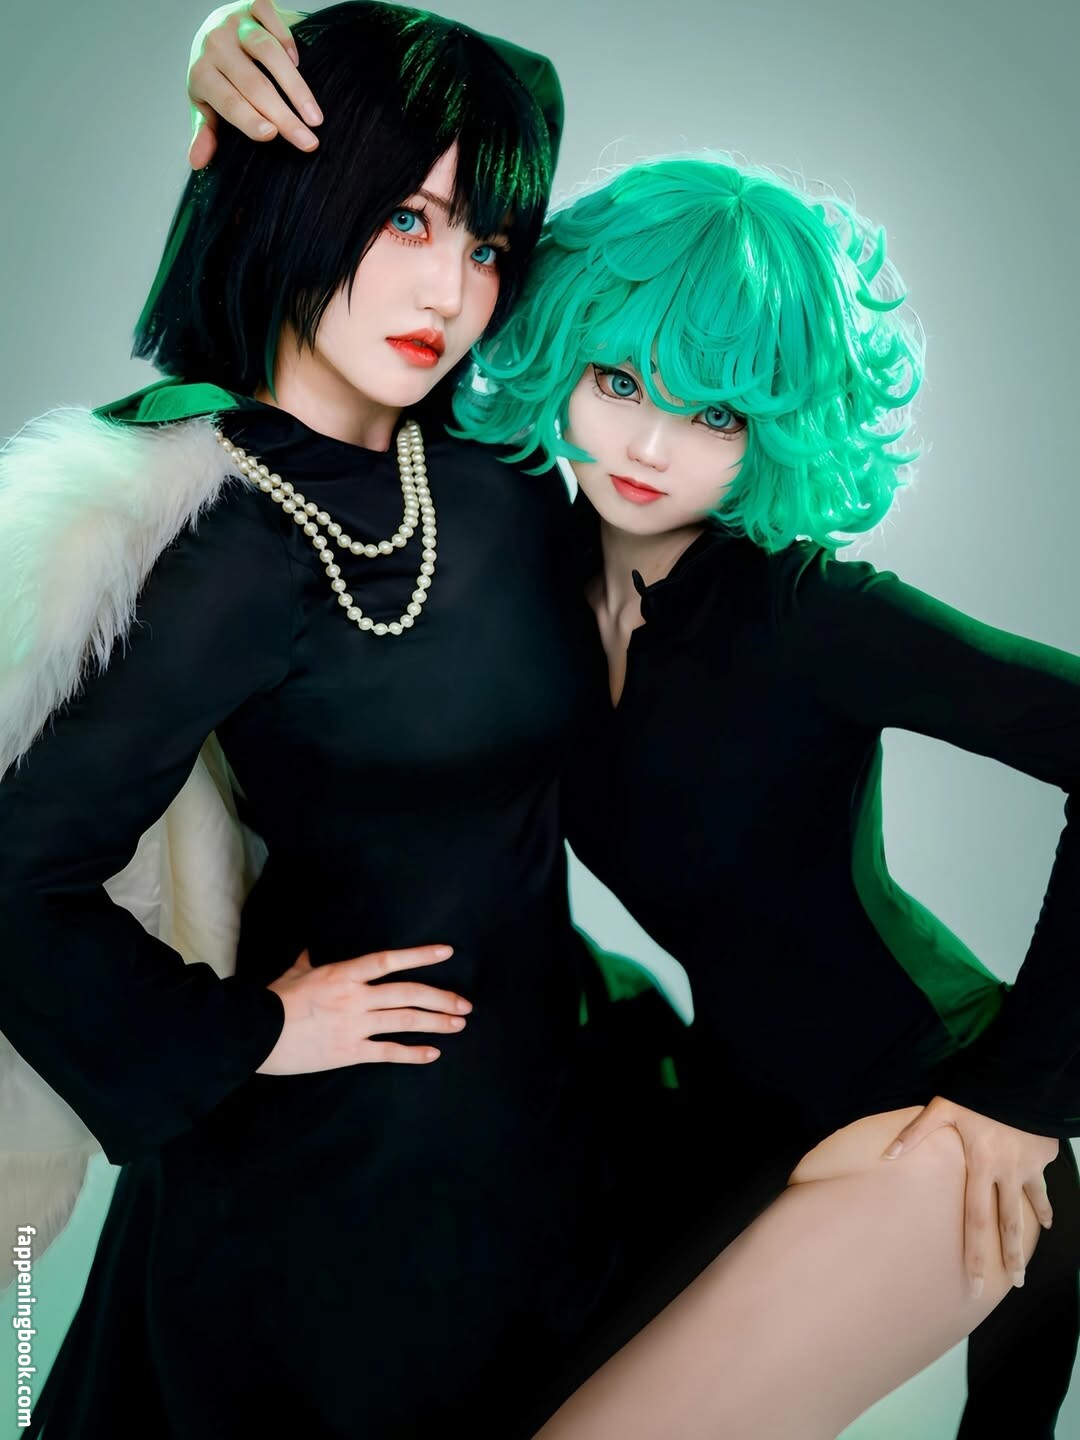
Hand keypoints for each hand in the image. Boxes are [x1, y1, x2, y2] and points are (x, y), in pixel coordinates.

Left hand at [188, 1, 321, 169]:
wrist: (216, 24)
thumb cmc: (215, 73)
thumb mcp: (204, 102)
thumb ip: (205, 131)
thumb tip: (197, 163)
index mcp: (201, 73)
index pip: (228, 100)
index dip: (249, 117)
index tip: (272, 135)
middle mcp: (215, 45)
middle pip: (253, 83)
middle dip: (283, 115)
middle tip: (308, 142)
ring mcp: (235, 22)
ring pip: (267, 52)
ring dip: (295, 86)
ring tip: (315, 116)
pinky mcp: (253, 4)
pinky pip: (272, 20)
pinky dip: (287, 42)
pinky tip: (300, 65)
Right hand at [257, 943, 470, 1074]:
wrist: (255, 1035)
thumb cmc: (273, 1001)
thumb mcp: (294, 973)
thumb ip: (309, 961)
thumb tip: (310, 949)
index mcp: (343, 973)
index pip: (389, 960)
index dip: (420, 955)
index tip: (446, 952)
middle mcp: (355, 997)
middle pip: (408, 993)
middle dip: (441, 998)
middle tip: (465, 1003)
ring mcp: (354, 1025)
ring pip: (405, 1020)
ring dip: (436, 1022)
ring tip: (459, 1024)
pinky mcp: (349, 1052)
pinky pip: (388, 1052)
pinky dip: (413, 1053)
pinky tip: (433, 1054)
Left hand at [881, 1094, 1057, 1294]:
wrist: (1023, 1079)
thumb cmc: (978, 1093)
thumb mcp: (943, 1108)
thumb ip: (914, 1133)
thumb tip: (886, 1156)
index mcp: (980, 1165)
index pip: (975, 1220)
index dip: (974, 1254)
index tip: (972, 1283)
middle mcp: (1006, 1173)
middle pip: (1007, 1225)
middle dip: (1010, 1258)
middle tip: (1013, 1285)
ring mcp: (1027, 1168)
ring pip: (1028, 1210)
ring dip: (1028, 1238)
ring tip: (1025, 1265)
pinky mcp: (1042, 1159)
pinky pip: (1041, 1186)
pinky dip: (1044, 1204)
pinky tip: (1046, 1221)